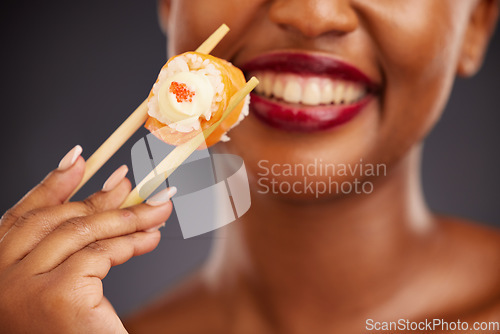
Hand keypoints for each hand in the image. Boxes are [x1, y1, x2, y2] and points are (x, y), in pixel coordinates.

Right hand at [0, 145, 173, 332]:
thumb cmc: (75, 331)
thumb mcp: (69, 279)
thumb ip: (77, 239)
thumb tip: (116, 185)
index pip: (22, 214)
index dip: (51, 183)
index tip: (80, 158)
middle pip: (58, 219)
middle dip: (103, 198)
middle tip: (140, 186)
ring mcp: (22, 286)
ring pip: (84, 233)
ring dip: (129, 217)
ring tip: (160, 210)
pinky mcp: (56, 295)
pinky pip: (101, 254)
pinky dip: (131, 243)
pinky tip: (151, 238)